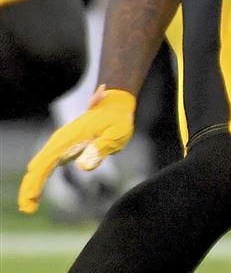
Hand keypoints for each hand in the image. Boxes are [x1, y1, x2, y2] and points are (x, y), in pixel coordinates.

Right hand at [18, 86, 135, 213]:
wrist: (115, 105)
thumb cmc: (118, 120)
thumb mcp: (116, 133)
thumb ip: (100, 148)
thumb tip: (82, 167)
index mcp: (70, 138)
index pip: (46, 163)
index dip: (36, 183)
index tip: (31, 201)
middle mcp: (60, 140)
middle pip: (37, 166)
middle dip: (29, 188)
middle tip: (27, 210)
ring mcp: (60, 143)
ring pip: (39, 166)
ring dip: (32, 185)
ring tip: (28, 207)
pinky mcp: (64, 147)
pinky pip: (46, 165)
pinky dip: (39, 179)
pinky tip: (35, 194)